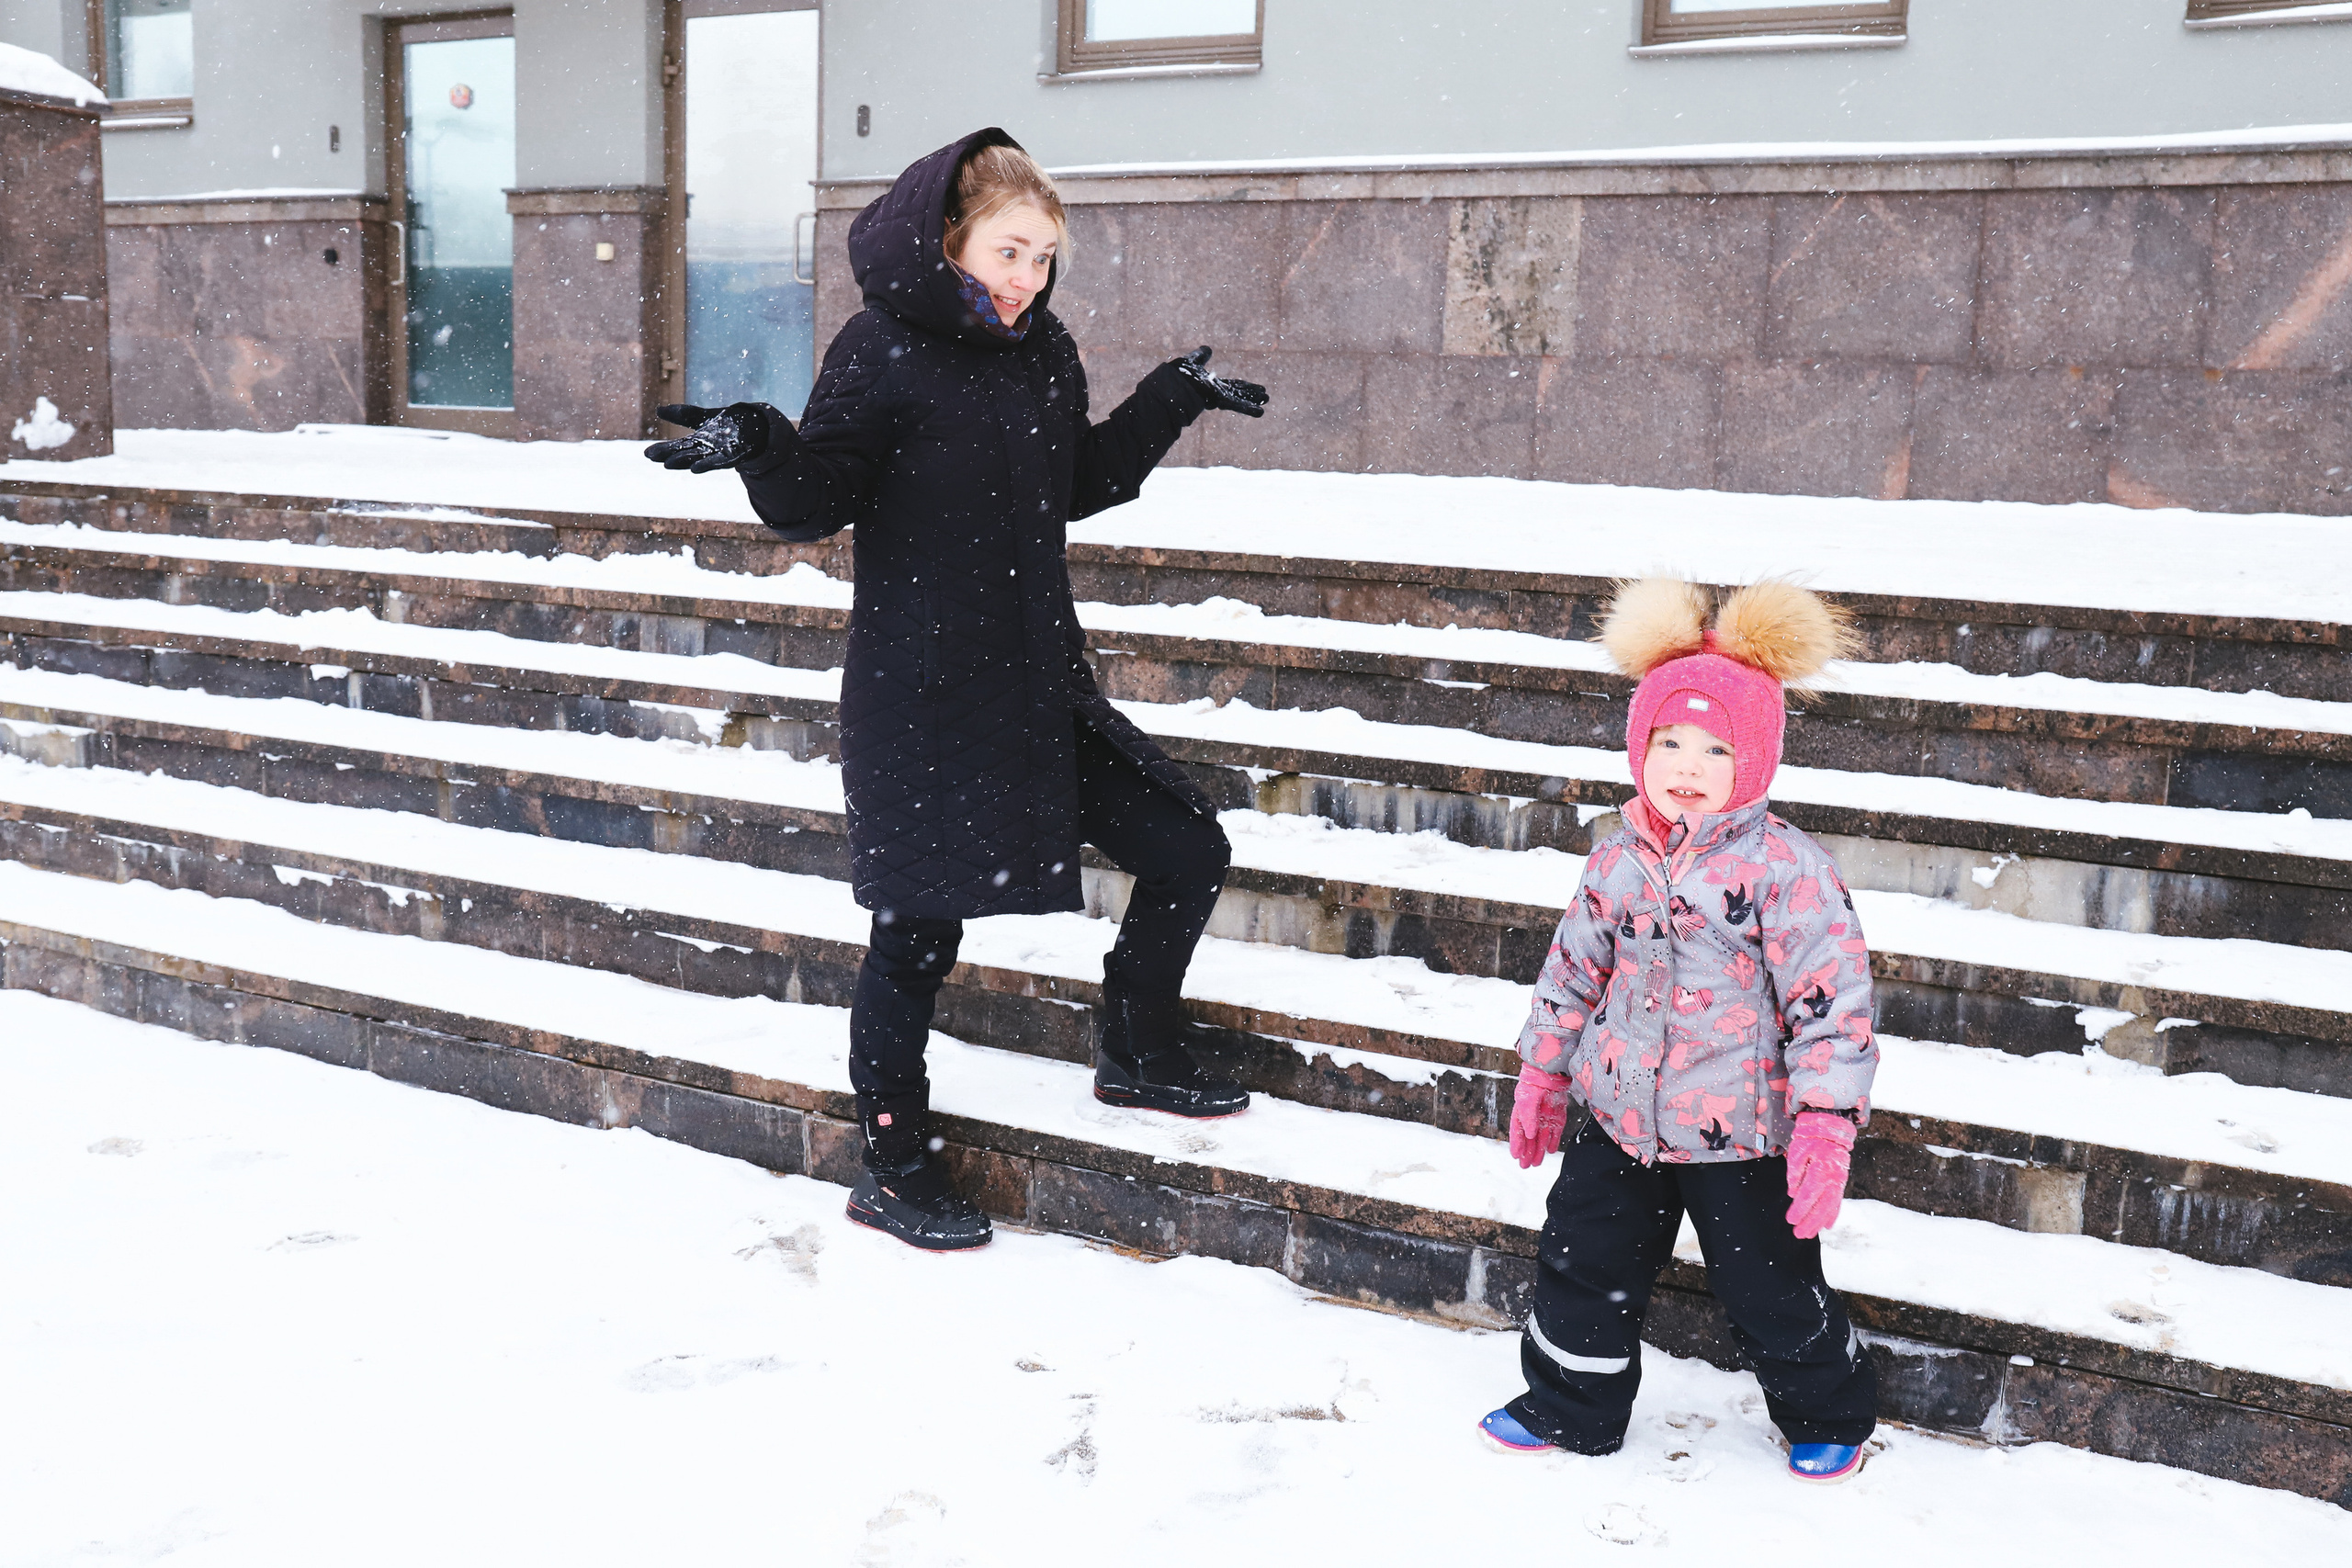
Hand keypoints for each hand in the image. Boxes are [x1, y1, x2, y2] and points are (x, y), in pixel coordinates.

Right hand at [643, 402, 776, 472]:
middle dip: (668, 456)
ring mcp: (719, 454)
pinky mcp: (734, 455)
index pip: (677, 447)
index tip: (647, 453)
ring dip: (684, 462)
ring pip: (699, 459)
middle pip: (684, 454)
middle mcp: (706, 451)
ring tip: (668, 464)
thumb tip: (658, 411)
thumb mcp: (704, 418)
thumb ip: (684, 415)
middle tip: (652, 457)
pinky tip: (695, 469)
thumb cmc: (726, 426)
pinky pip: (720, 460)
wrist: (755, 430)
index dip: (663, 450)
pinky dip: (708, 464)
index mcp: (697, 442)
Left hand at [1171, 346, 1268, 417]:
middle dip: (1251, 395)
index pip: (1232, 385)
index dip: (1244, 387)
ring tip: (1266, 402)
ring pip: (1240, 400)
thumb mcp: (1193, 361)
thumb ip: (1200, 356)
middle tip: (1265, 397)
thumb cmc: (1179, 376)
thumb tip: (1207, 349)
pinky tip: (1261, 412)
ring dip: (1253, 402)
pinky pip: (1237, 405)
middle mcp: (1217, 393)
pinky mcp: (1220, 400)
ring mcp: (1219, 398)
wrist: (1174, 385)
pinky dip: (1249, 408)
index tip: (1256, 388)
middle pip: (1239, 393)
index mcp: (1213, 385)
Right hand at [1508, 1064, 1574, 1168]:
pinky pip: (1555, 1133)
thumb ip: (1528, 1118)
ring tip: (1536, 1164)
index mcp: (1521, 1114)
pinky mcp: (1557, 1118)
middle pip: (1529, 1139)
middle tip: (1524, 1166)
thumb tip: (1530, 1135)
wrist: (1550, 1075)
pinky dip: (1553, 1142)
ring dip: (1538, 1151)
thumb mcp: (1526, 1101)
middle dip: (1527, 1153)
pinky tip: (1550, 1151)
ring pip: (1542, 1138)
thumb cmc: (1534, 1086)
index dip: (1516, 1144)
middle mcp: (1533, 1119)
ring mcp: (1545, 1119)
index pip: (1518, 1132)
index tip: (1515, 1156)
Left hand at [1785, 1110, 1857, 1238]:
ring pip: (1830, 1207)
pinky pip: (1837, 1201)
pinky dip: (1833, 1214)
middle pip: (1821, 1206)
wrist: (1831, 1128)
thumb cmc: (1810, 1139)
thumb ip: (1794, 1173)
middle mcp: (1833, 1179)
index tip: (1791, 1221)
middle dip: (1810, 1222)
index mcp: (1820, 1170)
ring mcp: (1839, 1181)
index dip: (1800, 1210)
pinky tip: (1827, 1225)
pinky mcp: (1841, 1182)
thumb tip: (1792, 1193)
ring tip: (1809, 1234)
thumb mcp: (1797, 1151)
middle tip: (1799, 1234)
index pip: (1808, 1195)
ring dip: (1820, 1222)